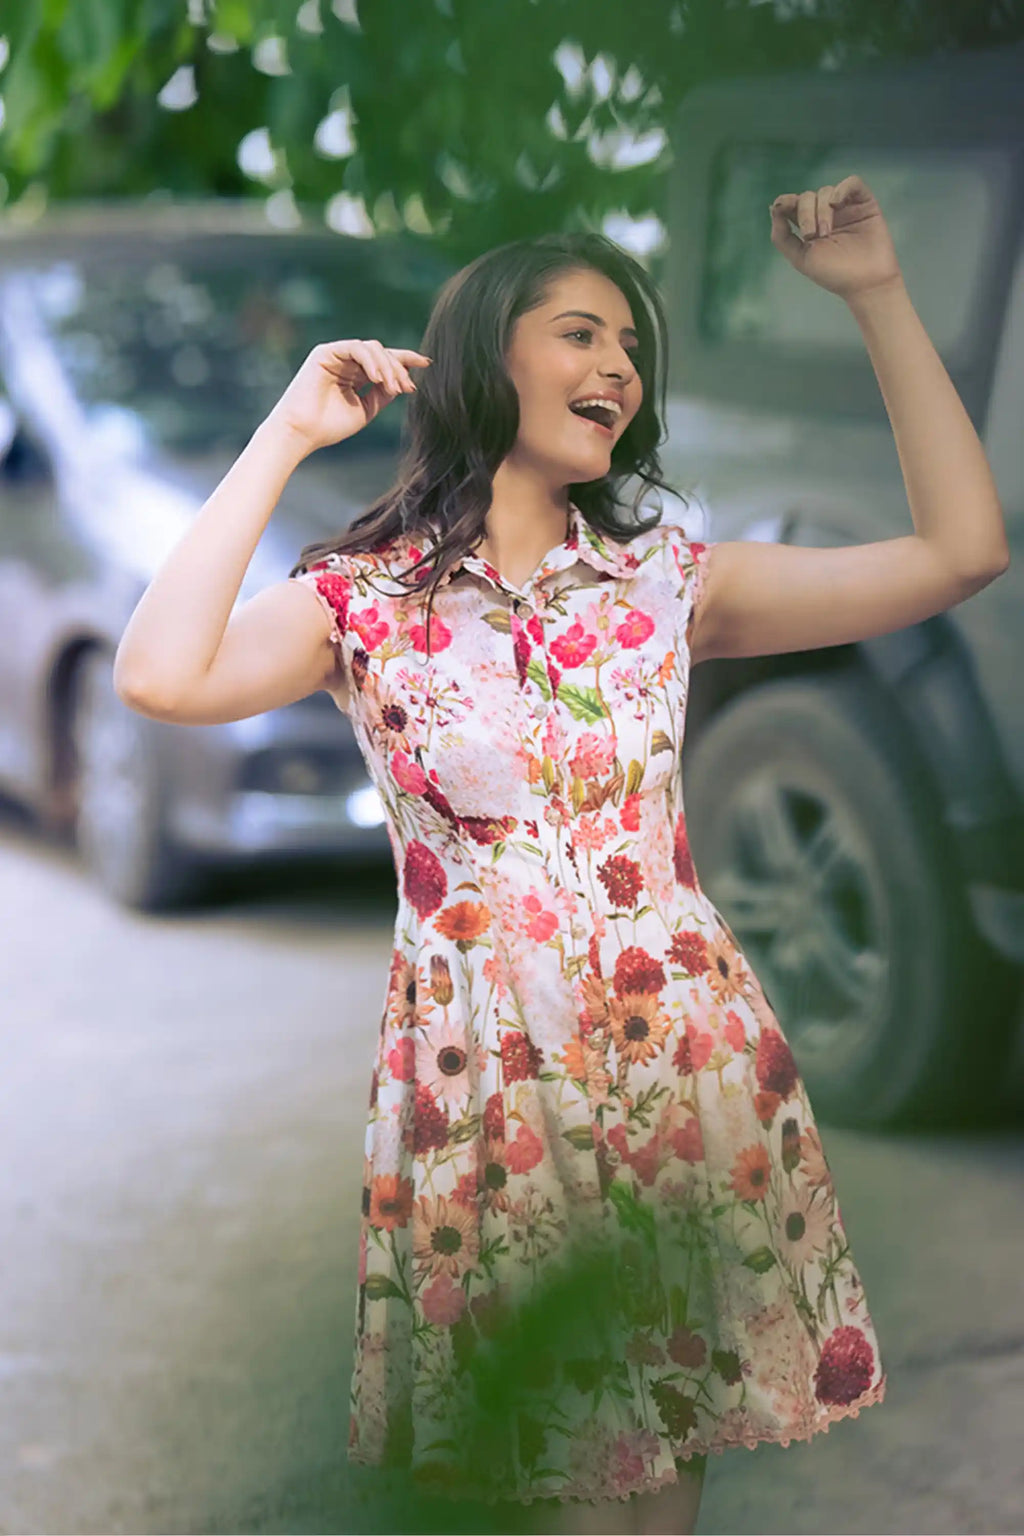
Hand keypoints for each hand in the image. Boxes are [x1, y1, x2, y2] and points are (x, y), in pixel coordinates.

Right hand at [265, 338, 431, 456]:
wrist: (303, 433)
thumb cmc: (329, 427)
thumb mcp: (366, 410)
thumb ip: (383, 394)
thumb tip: (404, 382)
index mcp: (356, 374)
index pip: (384, 361)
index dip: (406, 360)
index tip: (427, 364)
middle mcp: (347, 362)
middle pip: (382, 354)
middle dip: (399, 369)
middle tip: (409, 387)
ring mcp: (336, 355)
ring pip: (372, 348)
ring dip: (388, 367)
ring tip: (393, 388)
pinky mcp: (326, 352)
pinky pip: (356, 348)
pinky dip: (370, 361)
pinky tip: (378, 379)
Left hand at [769, 175, 903, 302]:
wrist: (865, 283)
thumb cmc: (834, 274)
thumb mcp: (800, 258)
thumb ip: (782, 236)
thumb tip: (773, 208)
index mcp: (809, 226)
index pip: (793, 205)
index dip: (785, 202)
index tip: (783, 207)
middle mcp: (826, 214)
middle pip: (807, 197)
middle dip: (805, 213)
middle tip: (812, 235)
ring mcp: (845, 207)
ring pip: (826, 191)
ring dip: (822, 210)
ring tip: (826, 233)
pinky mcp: (865, 203)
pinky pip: (852, 183)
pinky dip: (842, 189)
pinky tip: (837, 203)